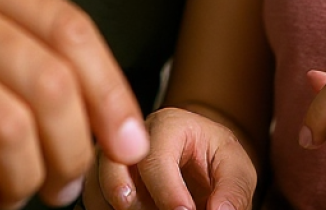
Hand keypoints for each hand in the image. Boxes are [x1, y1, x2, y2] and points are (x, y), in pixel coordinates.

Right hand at [0, 0, 148, 209]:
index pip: (69, 28)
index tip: (129, 143)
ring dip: (30, 179)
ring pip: (8, 129)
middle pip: (49, 81)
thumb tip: (109, 119)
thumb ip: (23, 52)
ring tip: (24, 194)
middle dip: (75, 146)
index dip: (112, 90)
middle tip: (69, 183)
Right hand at [87, 108, 255, 209]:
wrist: (201, 164)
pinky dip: (103, 209)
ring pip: (94, 182)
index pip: (155, 154)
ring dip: (113, 205)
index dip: (166, 191)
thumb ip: (233, 190)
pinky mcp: (101, 179)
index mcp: (168, 124)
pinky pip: (90, 198)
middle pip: (112, 162)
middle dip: (128, 198)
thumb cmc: (216, 161)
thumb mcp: (236, 169)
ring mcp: (113, 155)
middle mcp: (133, 135)